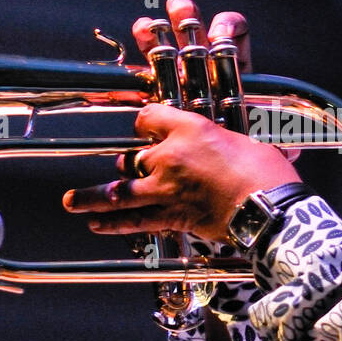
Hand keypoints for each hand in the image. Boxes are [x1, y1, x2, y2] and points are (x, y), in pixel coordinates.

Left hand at [62, 0, 300, 242]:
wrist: (270, 208)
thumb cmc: (267, 173)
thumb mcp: (251, 141)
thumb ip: (232, 141)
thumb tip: (247, 142)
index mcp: (191, 127)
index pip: (151, 117)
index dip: (145, 122)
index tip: (146, 127)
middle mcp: (170, 154)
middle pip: (134, 155)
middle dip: (130, 162)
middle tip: (124, 166)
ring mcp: (166, 187)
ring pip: (119, 190)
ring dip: (92, 197)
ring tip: (71, 202)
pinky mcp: (171, 216)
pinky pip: (134, 220)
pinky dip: (113, 223)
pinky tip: (96, 224)